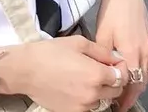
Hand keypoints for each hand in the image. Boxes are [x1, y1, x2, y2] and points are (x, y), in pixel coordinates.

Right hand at [1, 35, 128, 111]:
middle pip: (115, 91)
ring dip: (100, 90)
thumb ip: (101, 51)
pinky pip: (88, 107)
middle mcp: (93, 94)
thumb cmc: (50, 52)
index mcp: (96, 75)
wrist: (26, 70)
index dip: (120, 68)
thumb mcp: (78, 42)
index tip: (114, 63)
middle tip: (100, 68)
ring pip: (102, 100)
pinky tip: (75, 86)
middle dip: (113, 80)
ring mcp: (83, 107)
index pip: (121, 77)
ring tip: (84, 76)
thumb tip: (115, 58)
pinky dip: (87, 98)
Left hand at [96, 0, 147, 111]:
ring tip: (125, 91)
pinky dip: (142, 73)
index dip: (125, 98)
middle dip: (132, 95)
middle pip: (142, 82)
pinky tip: (133, 73)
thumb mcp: (102, 34)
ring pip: (147, 74)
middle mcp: (145, 53)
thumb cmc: (111, 11)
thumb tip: (102, 72)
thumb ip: (104, 57)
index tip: (116, 107)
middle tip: (120, 103)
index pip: (132, 84)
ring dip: (138, 85)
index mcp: (133, 53)